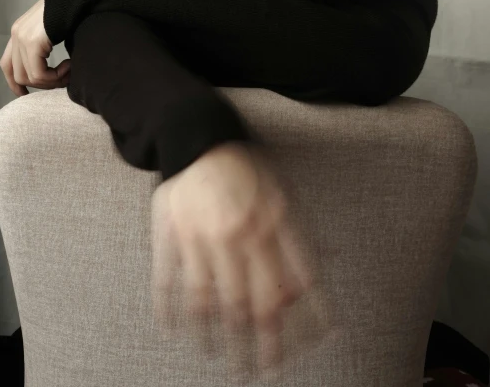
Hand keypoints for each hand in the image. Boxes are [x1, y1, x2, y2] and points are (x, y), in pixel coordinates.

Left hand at [0, 0, 70, 95]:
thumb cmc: (73, 9)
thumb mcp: (54, 29)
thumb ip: (46, 45)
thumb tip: (51, 69)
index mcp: (20, 31)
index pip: (7, 65)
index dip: (16, 83)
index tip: (27, 95)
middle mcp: (17, 34)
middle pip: (18, 75)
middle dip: (41, 85)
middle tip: (63, 80)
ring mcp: (22, 37)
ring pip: (30, 77)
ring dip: (52, 81)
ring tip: (69, 71)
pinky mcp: (32, 42)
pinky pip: (39, 73)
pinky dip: (56, 77)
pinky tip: (70, 65)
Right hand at [151, 141, 313, 373]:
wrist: (198, 134)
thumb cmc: (245, 166)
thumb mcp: (283, 189)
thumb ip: (302, 230)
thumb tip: (330, 261)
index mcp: (273, 220)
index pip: (298, 280)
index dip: (310, 315)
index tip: (317, 345)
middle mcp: (240, 233)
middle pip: (253, 303)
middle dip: (261, 344)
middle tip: (262, 371)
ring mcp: (202, 235)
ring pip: (210, 300)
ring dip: (216, 335)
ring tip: (222, 357)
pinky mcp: (170, 232)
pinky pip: (168, 279)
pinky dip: (170, 308)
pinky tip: (174, 329)